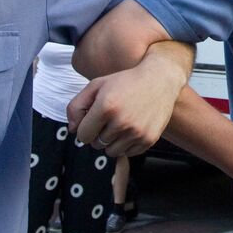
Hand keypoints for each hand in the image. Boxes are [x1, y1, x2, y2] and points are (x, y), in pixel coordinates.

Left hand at [67, 56, 187, 156]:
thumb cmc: (125, 82)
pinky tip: (132, 127)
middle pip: (96, 144)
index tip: (94, 119)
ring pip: (111, 151)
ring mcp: (137, 132)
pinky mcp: (149, 139)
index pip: (83, 135)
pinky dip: (127, 144)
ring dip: (112, 141)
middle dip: (99, 134)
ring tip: (121, 124)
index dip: (85, 128)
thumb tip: (72, 130)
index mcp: (106, 107)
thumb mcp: (97, 85)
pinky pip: (128, 153)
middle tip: (110, 118)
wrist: (160, 80)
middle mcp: (122, 122)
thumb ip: (76, 106)